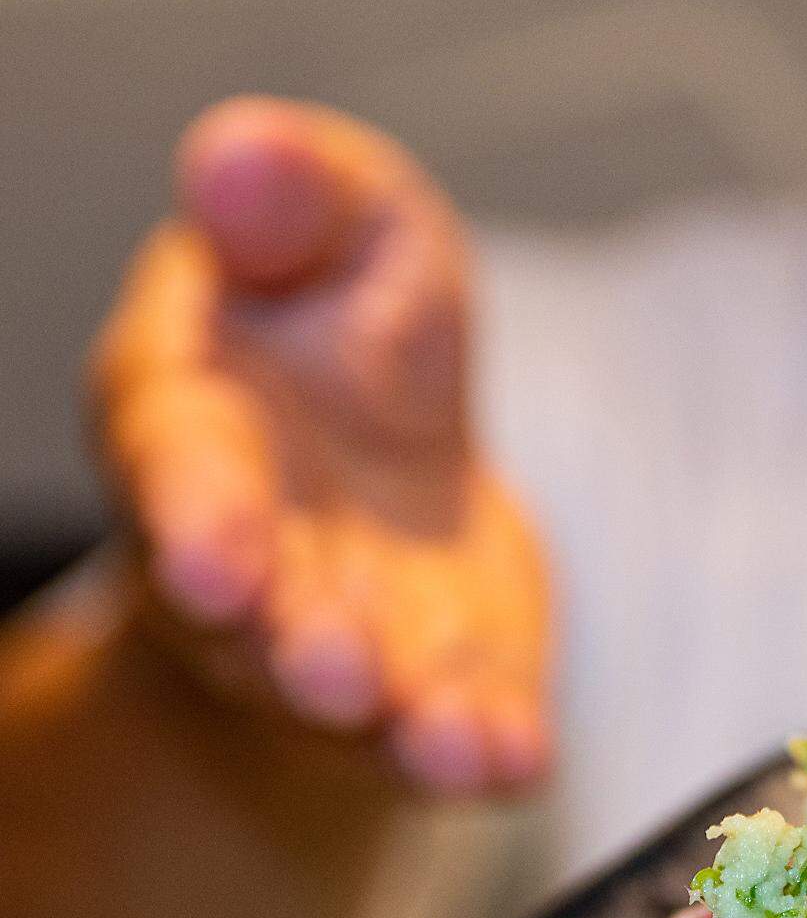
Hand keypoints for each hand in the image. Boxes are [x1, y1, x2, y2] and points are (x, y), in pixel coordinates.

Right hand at [90, 97, 551, 794]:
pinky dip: (482, 749)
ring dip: (393, 720)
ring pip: (355, 691)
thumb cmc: (341, 314)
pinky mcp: (433, 676)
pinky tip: (516, 764)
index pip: (179, 466)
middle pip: (258, 611)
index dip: (198, 512)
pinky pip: (451, 724)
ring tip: (442, 744)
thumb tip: (237, 153)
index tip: (219, 559)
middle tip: (329, 670)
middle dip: (293, 642)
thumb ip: (294, 198)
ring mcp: (340, 629)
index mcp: (194, 420)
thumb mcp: (339, 219)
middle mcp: (251, 550)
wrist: (384, 445)